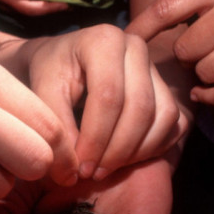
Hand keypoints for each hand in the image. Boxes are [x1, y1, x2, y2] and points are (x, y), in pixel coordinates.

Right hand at [0, 0, 68, 15]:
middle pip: (30, 8)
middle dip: (50, 8)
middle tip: (66, 5)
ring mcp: (5, 6)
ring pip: (29, 13)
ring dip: (47, 11)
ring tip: (62, 7)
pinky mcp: (7, 11)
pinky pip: (26, 13)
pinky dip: (40, 10)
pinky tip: (52, 6)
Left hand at [17, 25, 185, 180]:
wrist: (58, 63)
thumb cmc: (48, 76)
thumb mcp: (41, 96)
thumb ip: (56, 130)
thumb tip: (72, 172)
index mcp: (104, 40)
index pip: (109, 96)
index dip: (96, 138)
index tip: (79, 167)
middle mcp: (136, 47)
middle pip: (140, 108)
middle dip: (117, 150)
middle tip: (92, 173)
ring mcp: (154, 67)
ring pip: (162, 117)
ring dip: (136, 153)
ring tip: (105, 169)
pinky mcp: (165, 86)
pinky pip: (173, 124)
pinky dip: (152, 149)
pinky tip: (123, 160)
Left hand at [126, 0, 213, 106]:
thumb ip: (192, 1)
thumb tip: (142, 31)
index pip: (165, 9)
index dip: (140, 30)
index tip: (125, 44)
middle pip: (184, 51)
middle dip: (187, 56)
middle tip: (201, 52)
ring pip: (204, 74)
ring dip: (203, 76)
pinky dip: (212, 98)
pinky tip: (209, 92)